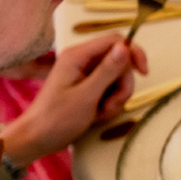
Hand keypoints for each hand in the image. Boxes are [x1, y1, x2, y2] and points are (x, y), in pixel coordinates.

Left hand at [0, 36, 147, 165]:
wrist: (37, 139)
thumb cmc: (57, 118)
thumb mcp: (86, 95)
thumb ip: (107, 70)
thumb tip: (125, 47)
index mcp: (78, 56)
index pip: (116, 41)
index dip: (133, 53)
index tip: (144, 73)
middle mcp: (82, 60)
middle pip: (120, 62)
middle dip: (123, 84)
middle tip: (113, 104)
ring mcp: (85, 74)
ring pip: (118, 77)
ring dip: (117, 97)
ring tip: (102, 112)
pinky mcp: (87, 87)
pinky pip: (110, 88)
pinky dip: (110, 102)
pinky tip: (98, 114)